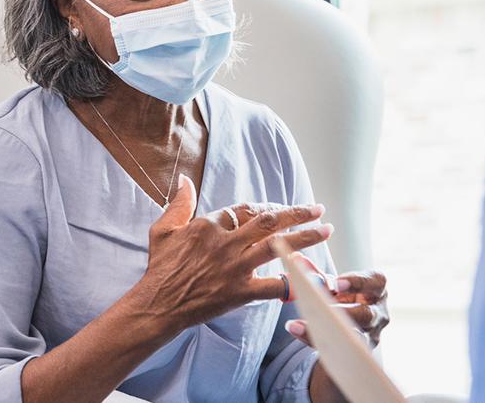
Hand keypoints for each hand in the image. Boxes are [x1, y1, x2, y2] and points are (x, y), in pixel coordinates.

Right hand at [124, 175, 332, 335]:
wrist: (158, 305)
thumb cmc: (160, 268)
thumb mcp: (164, 230)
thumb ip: (179, 203)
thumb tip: (185, 180)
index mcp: (209, 225)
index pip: (246, 209)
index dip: (267, 206)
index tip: (281, 209)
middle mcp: (226, 243)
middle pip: (269, 222)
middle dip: (297, 213)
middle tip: (318, 209)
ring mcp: (235, 267)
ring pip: (277, 247)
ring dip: (305, 237)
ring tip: (326, 230)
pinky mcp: (240, 292)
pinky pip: (272, 286)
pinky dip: (293, 283)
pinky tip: (312, 279)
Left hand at [283, 254, 389, 347]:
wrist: (344, 328)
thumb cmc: (340, 299)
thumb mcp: (331, 286)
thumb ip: (316, 273)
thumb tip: (296, 260)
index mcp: (376, 291)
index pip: (376, 282)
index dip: (358, 282)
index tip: (336, 284)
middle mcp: (378, 314)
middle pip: (367, 315)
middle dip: (343, 312)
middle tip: (319, 307)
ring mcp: (370, 336)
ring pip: (352, 337)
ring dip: (323, 329)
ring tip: (297, 323)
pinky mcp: (354, 351)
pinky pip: (336, 347)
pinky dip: (313, 338)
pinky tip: (295, 329)